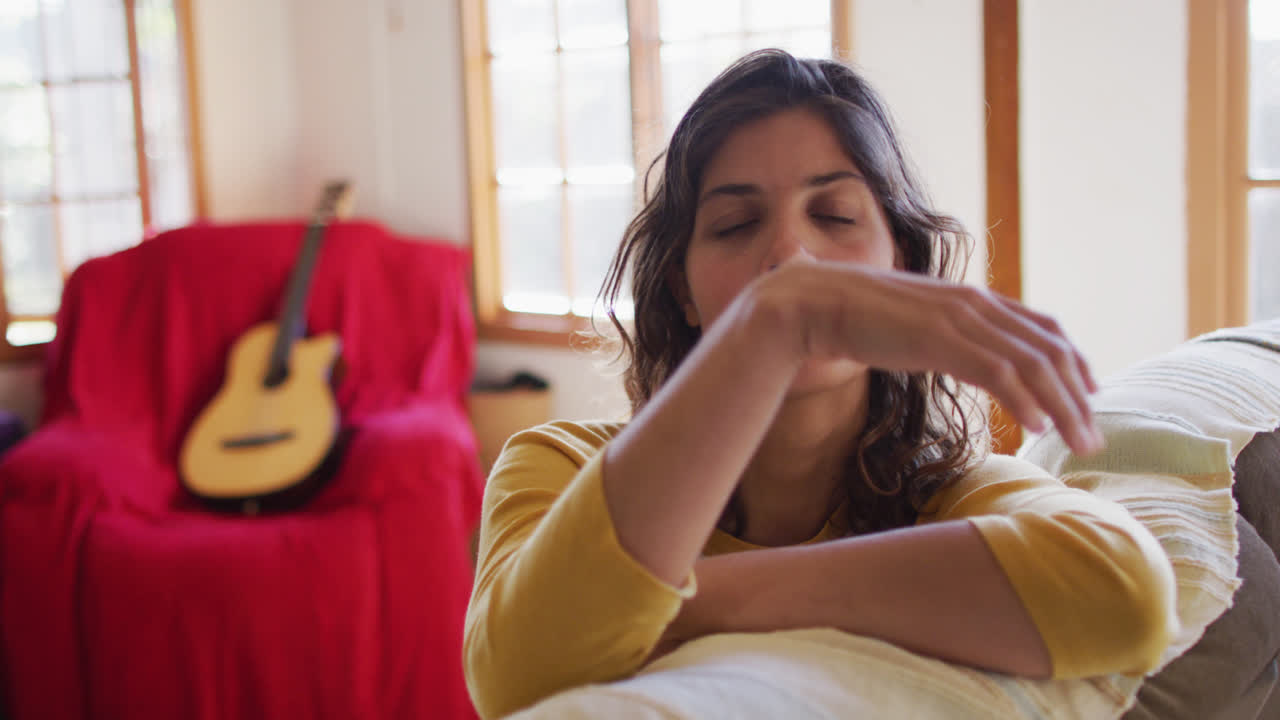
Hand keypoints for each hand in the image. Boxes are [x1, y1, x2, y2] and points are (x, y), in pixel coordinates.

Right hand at [738, 259, 1101, 454]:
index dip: (1073, 360)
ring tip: (1078, 442)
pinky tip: (1035, 427)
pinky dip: (1023, 400)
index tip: (1090, 392)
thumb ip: (937, 333)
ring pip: (1031, 365)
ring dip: (1063, 407)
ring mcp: (958, 320)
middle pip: (1048, 350)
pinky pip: (996, 372)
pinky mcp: (939, 339)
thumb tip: (944, 349)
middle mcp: (974, 305)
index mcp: (971, 299)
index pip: (1042, 327)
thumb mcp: (910, 323)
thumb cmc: (853, 316)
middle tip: (1093, 437)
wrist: (812, 302)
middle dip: (1078, 396)